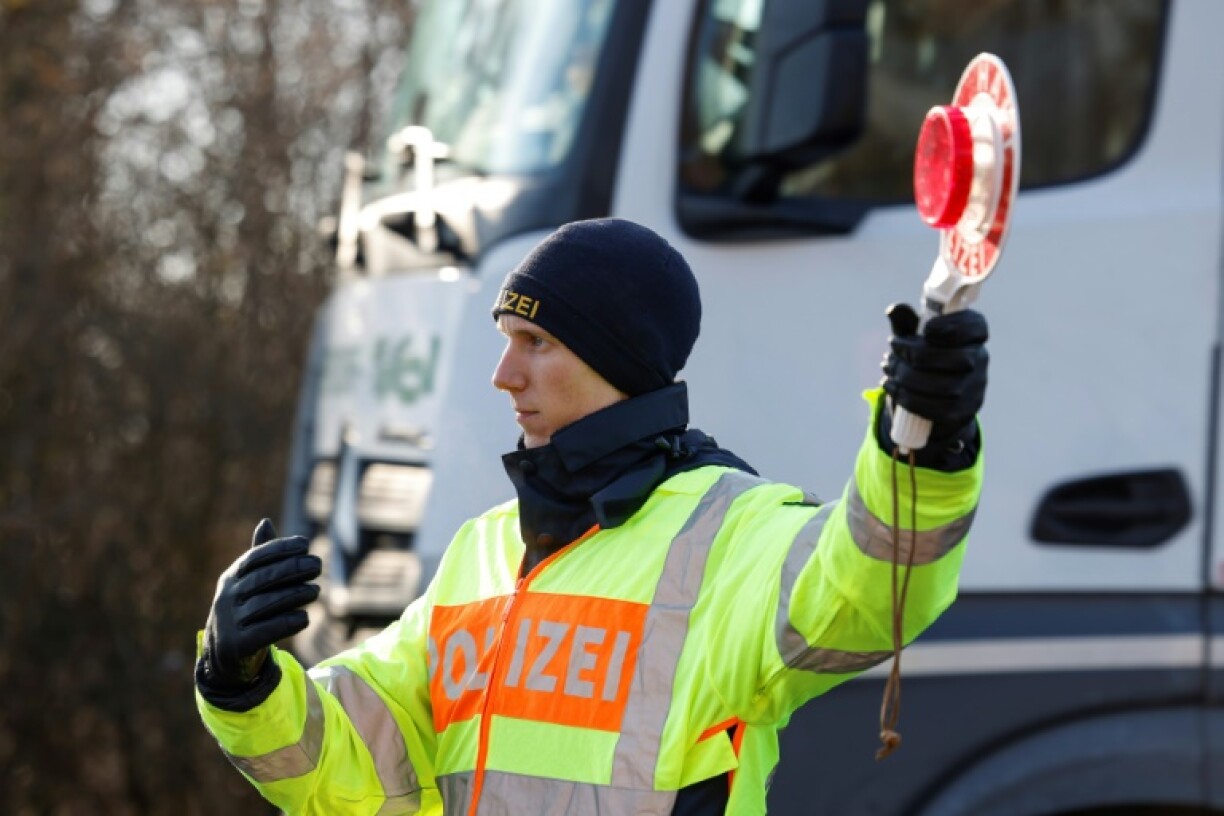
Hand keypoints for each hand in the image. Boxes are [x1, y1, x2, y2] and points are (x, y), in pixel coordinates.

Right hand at [202, 519, 321, 691]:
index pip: (256, 558)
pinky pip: (268, 630)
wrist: (225, 654)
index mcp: (230, 578)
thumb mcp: (247, 583)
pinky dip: (288, 622)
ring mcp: (230, 622)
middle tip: (318, 565)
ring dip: (295, 595)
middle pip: (264, 579)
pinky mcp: (238, 644)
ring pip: (267, 604)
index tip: (305, 544)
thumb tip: (265, 522)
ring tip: (316, 590)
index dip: (280, 548)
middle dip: (293, 569)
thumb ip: (260, 557)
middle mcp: (227, 597)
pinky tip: (305, 617)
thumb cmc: (245, 610)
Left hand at [881, 303, 988, 441]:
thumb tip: (893, 310)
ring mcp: (974, 389)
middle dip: (918, 353)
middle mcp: (980, 360)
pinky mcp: (961, 412)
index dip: (953, 327)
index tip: (926, 329)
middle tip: (893, 347)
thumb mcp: (913, 338)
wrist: (928, 399)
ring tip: (889, 367)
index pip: (976, 327)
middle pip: (959, 358)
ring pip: (945, 386)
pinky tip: (890, 385)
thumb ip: (906, 323)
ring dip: (908, 376)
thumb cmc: (922, 358)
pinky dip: (907, 397)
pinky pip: (936, 408)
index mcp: (973, 336)